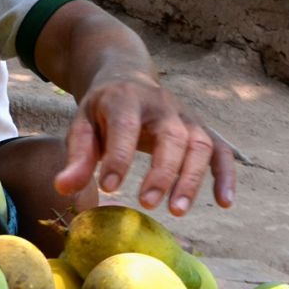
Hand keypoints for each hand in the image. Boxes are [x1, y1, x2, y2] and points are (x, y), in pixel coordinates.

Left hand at [52, 73, 235, 215]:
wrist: (126, 77)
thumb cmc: (102, 110)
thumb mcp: (82, 125)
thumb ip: (76, 156)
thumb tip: (63, 189)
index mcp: (125, 99)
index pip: (125, 127)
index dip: (118, 157)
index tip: (108, 188)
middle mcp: (161, 105)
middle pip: (171, 135)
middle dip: (162, 171)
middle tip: (148, 204)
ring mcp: (184, 116)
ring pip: (199, 143)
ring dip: (192, 178)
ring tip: (177, 211)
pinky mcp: (200, 128)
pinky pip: (220, 149)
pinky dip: (225, 174)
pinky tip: (224, 202)